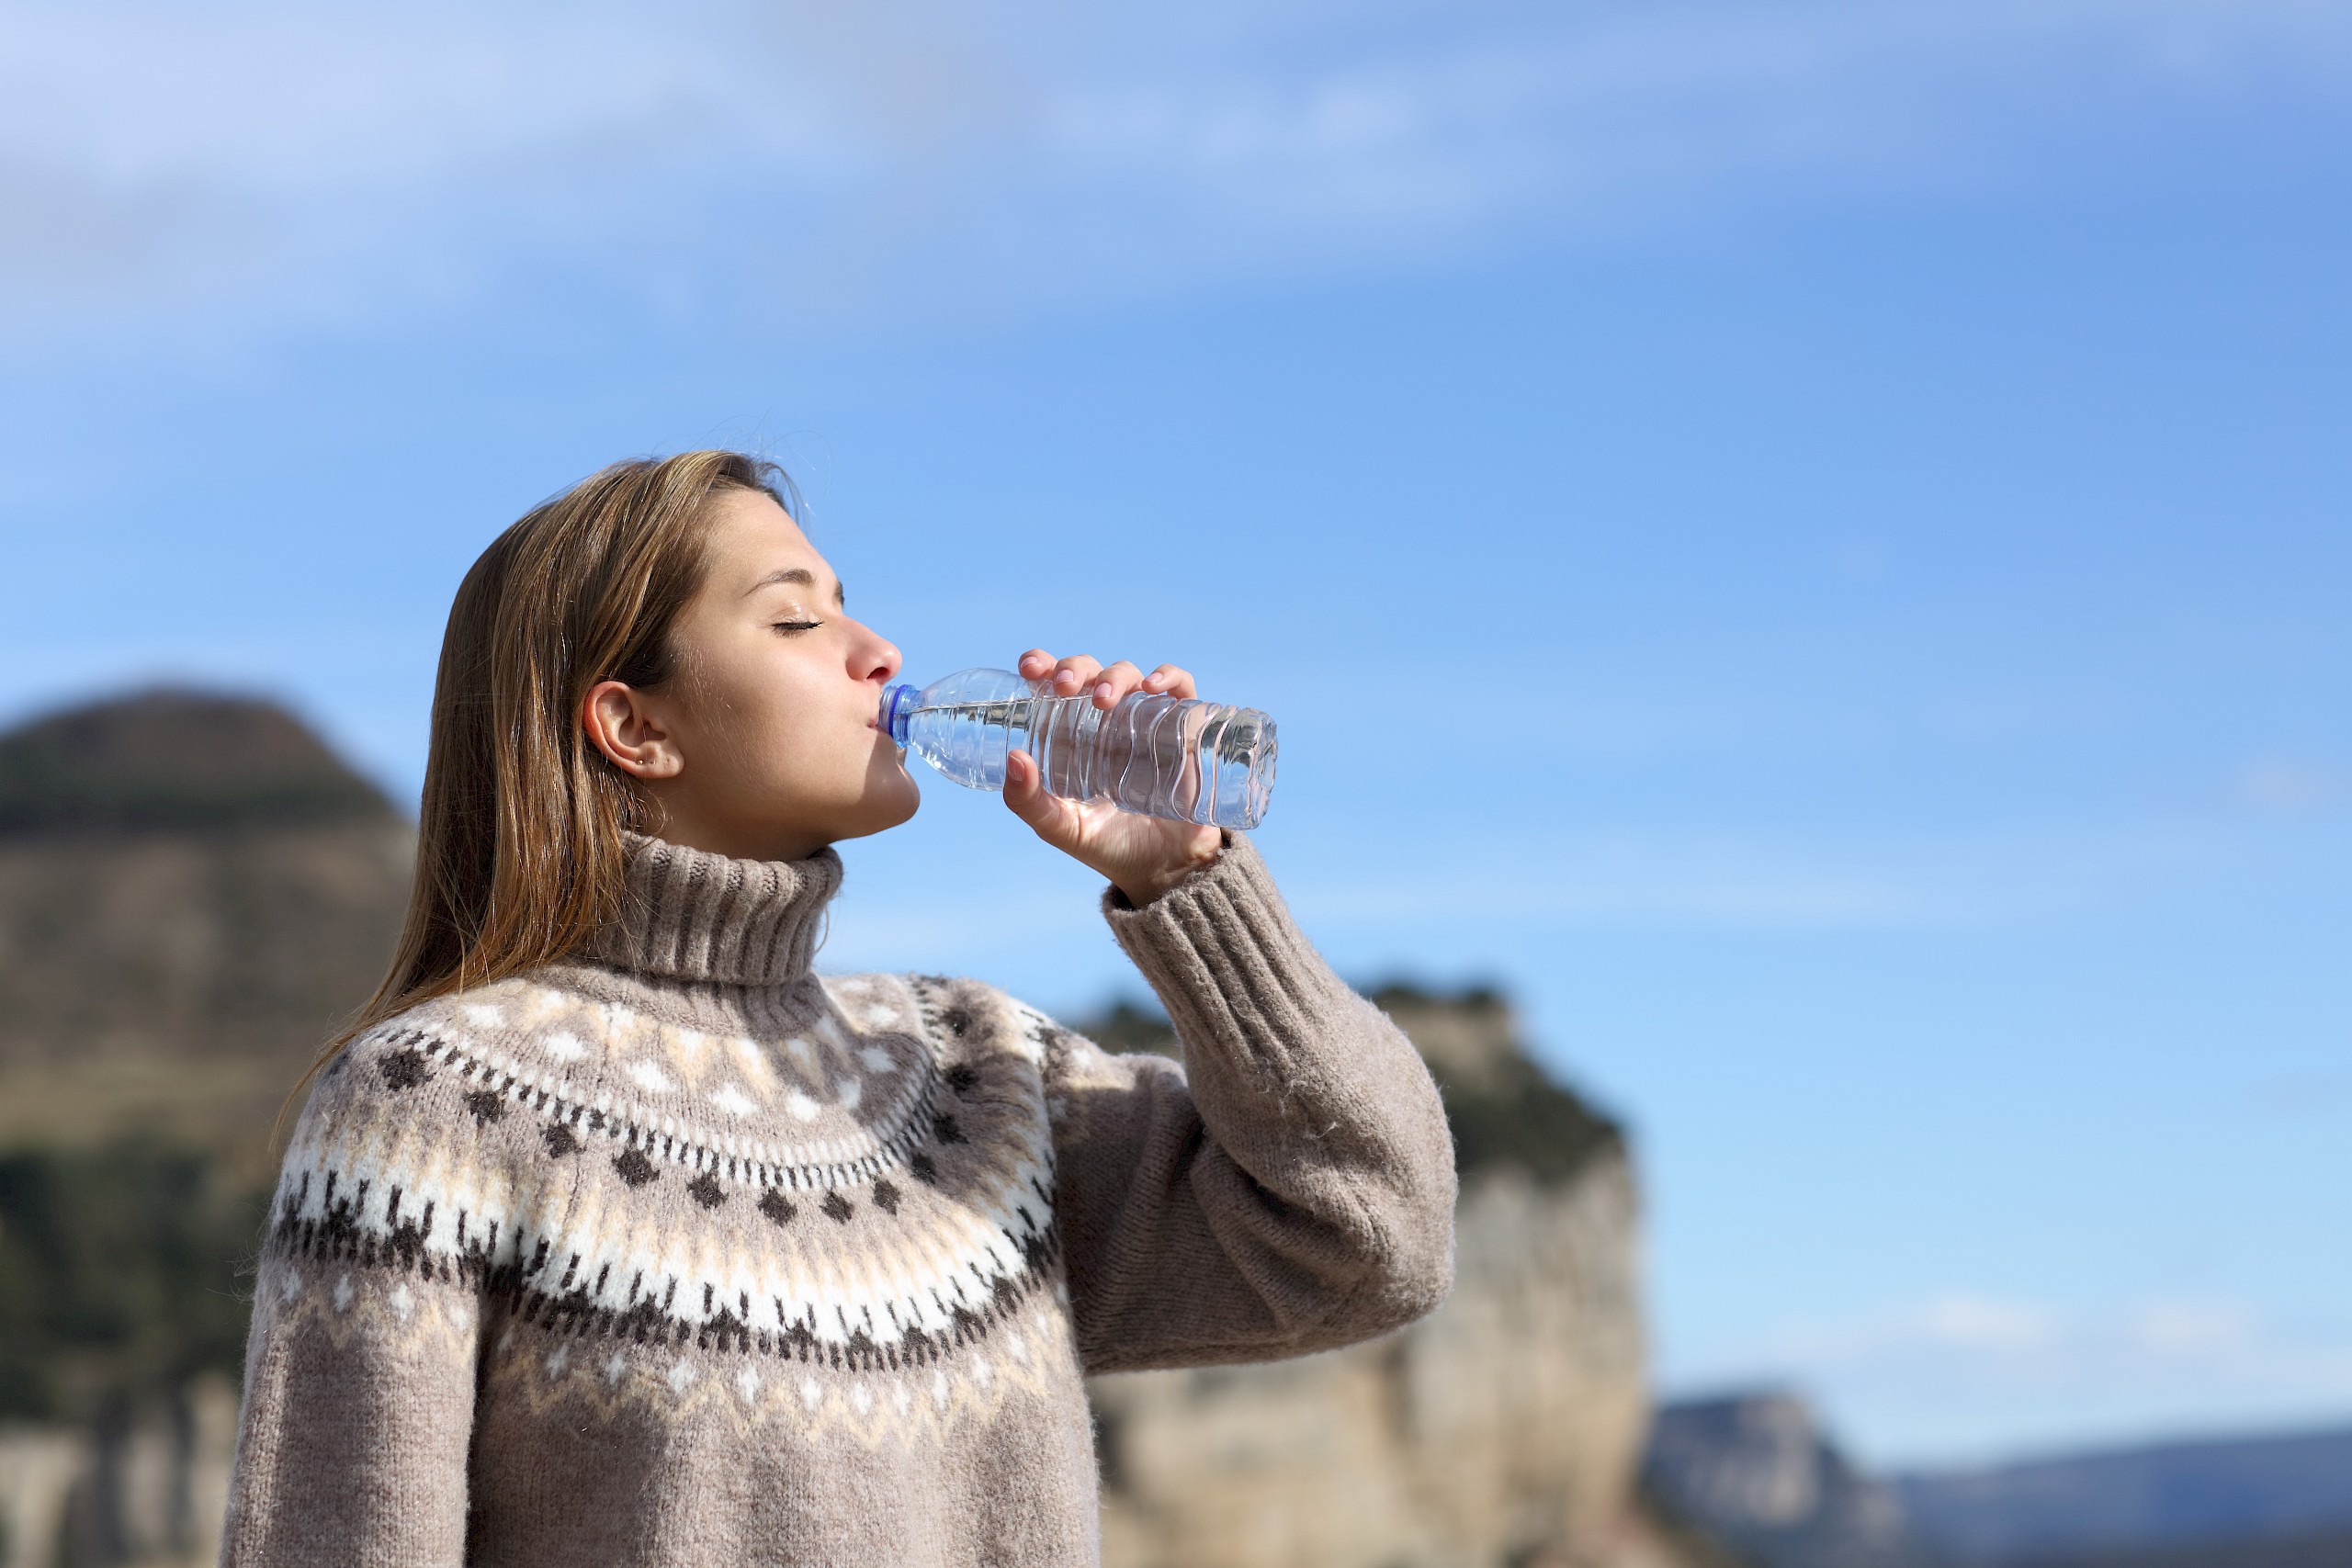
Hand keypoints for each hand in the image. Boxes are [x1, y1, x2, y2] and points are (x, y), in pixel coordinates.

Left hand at [1003, 648, 1224, 905]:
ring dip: (1113, 676)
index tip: (1029, 668)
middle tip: (1063, 685)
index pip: (1054, 686)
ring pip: (1129, 675)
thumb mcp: (1061, 827)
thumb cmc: (1109, 845)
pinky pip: (1181, 689)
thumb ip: (1030, 802)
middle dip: (1074, 667)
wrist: (1165, 870)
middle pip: (1089, 673)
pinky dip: (1170, 677)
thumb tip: (1014, 758)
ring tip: (1102, 699)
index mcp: (1073, 735)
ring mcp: (1145, 721)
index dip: (1042, 665)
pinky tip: (1154, 685)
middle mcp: (1107, 721)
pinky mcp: (1183, 729)